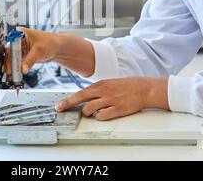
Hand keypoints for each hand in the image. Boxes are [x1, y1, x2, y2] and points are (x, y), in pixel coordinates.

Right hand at [5, 27, 61, 74]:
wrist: (58, 48)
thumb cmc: (50, 42)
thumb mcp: (38, 51)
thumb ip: (29, 60)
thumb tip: (23, 69)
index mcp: (21, 33)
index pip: (11, 44)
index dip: (9, 53)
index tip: (9, 62)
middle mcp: (19, 40)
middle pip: (10, 52)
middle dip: (10, 62)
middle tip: (10, 71)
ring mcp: (22, 48)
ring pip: (14, 59)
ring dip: (13, 67)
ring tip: (13, 75)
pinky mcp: (25, 56)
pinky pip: (19, 63)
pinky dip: (18, 68)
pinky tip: (17, 74)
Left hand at [55, 77, 169, 120]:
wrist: (143, 89)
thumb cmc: (126, 86)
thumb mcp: (109, 84)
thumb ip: (96, 90)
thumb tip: (84, 98)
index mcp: (100, 85)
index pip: (80, 93)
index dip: (68, 100)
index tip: (60, 105)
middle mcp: (103, 92)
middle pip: (80, 99)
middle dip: (68, 105)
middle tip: (60, 109)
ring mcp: (110, 101)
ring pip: (90, 109)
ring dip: (87, 113)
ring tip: (92, 112)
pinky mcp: (117, 109)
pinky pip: (102, 116)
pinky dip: (99, 117)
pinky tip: (102, 115)